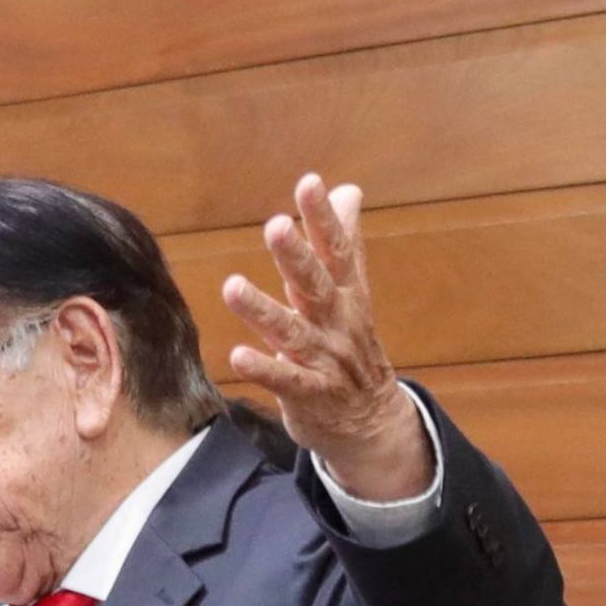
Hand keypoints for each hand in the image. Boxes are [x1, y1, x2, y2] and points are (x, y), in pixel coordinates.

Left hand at [220, 173, 434, 502]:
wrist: (373, 421)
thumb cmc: (351, 345)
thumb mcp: (352, 292)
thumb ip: (345, 242)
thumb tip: (348, 189)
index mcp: (346, 294)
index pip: (336, 250)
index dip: (323, 218)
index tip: (309, 183)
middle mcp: (337, 322)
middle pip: (315, 285)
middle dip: (296, 256)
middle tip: (275, 227)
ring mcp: (324, 359)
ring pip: (292, 332)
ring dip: (263, 310)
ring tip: (233, 287)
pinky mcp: (310, 395)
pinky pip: (286, 380)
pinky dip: (263, 369)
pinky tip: (238, 356)